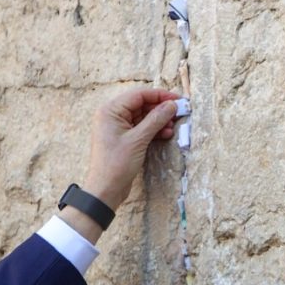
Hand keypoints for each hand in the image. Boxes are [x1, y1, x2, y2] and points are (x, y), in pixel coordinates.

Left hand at [84, 88, 179, 210]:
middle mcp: (111, 116)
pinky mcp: (123, 139)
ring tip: (172, 127)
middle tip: (179, 114)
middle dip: (160, 109)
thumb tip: (172, 105)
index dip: (160, 96)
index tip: (178, 100)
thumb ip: (156, 119)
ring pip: (142, 117)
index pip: (139, 95)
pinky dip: (153, 130)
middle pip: (141, 104)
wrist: (105, 189)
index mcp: (110, 110)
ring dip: (158, 121)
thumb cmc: (116, 164)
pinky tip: (165, 134)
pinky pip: (140, 128)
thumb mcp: (138, 139)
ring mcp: (117, 128)